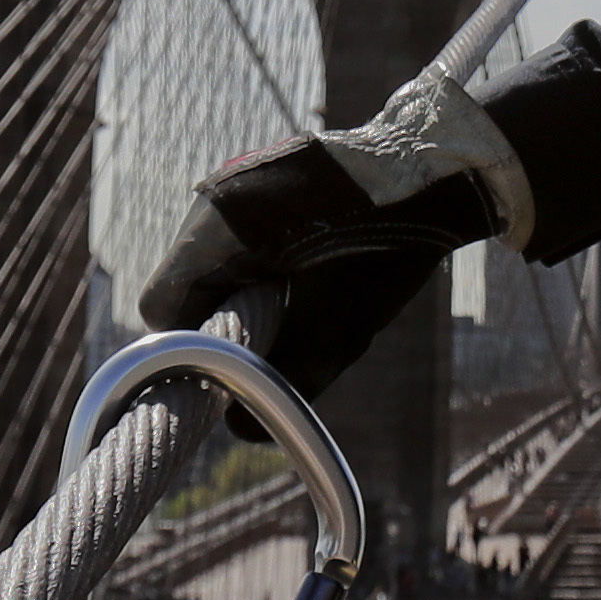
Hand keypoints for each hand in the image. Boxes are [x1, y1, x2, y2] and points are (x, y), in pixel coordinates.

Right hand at [141, 70, 535, 398]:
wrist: (437, 170)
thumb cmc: (388, 248)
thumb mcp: (341, 327)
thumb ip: (287, 379)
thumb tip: (240, 429)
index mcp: (220, 227)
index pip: (163, 306)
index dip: (193, 347)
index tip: (233, 367)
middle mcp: (216, 195)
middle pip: (187, 282)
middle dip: (223, 318)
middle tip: (276, 333)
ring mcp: (236, 178)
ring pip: (213, 257)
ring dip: (244, 287)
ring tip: (299, 293)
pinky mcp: (261, 174)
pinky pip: (238, 231)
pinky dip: (261, 257)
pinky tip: (307, 264)